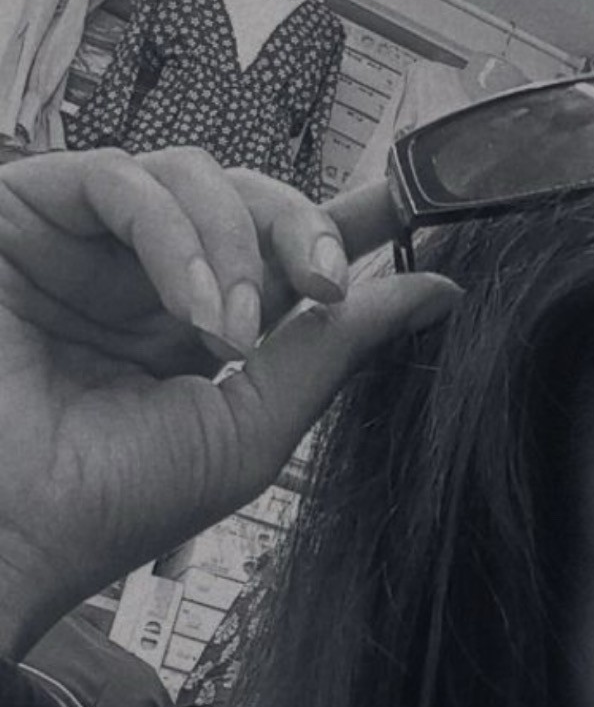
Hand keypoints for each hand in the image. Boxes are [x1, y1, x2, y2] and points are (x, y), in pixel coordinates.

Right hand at [0, 146, 459, 654]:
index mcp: (197, 325)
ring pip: (191, 174)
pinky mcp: (26, 216)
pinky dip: (171, 232)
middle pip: (249, 195)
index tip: (418, 198)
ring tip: (229, 330)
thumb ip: (334, 352)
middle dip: (303, 226)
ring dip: (231, 244)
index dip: (347, 217)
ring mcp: (86, 244)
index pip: (281, 249)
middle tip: (327, 282)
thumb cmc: (105, 504)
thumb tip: (437, 291)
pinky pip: (117, 177)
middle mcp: (144, 275)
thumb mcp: (248, 428)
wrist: (6, 532)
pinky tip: (185, 304)